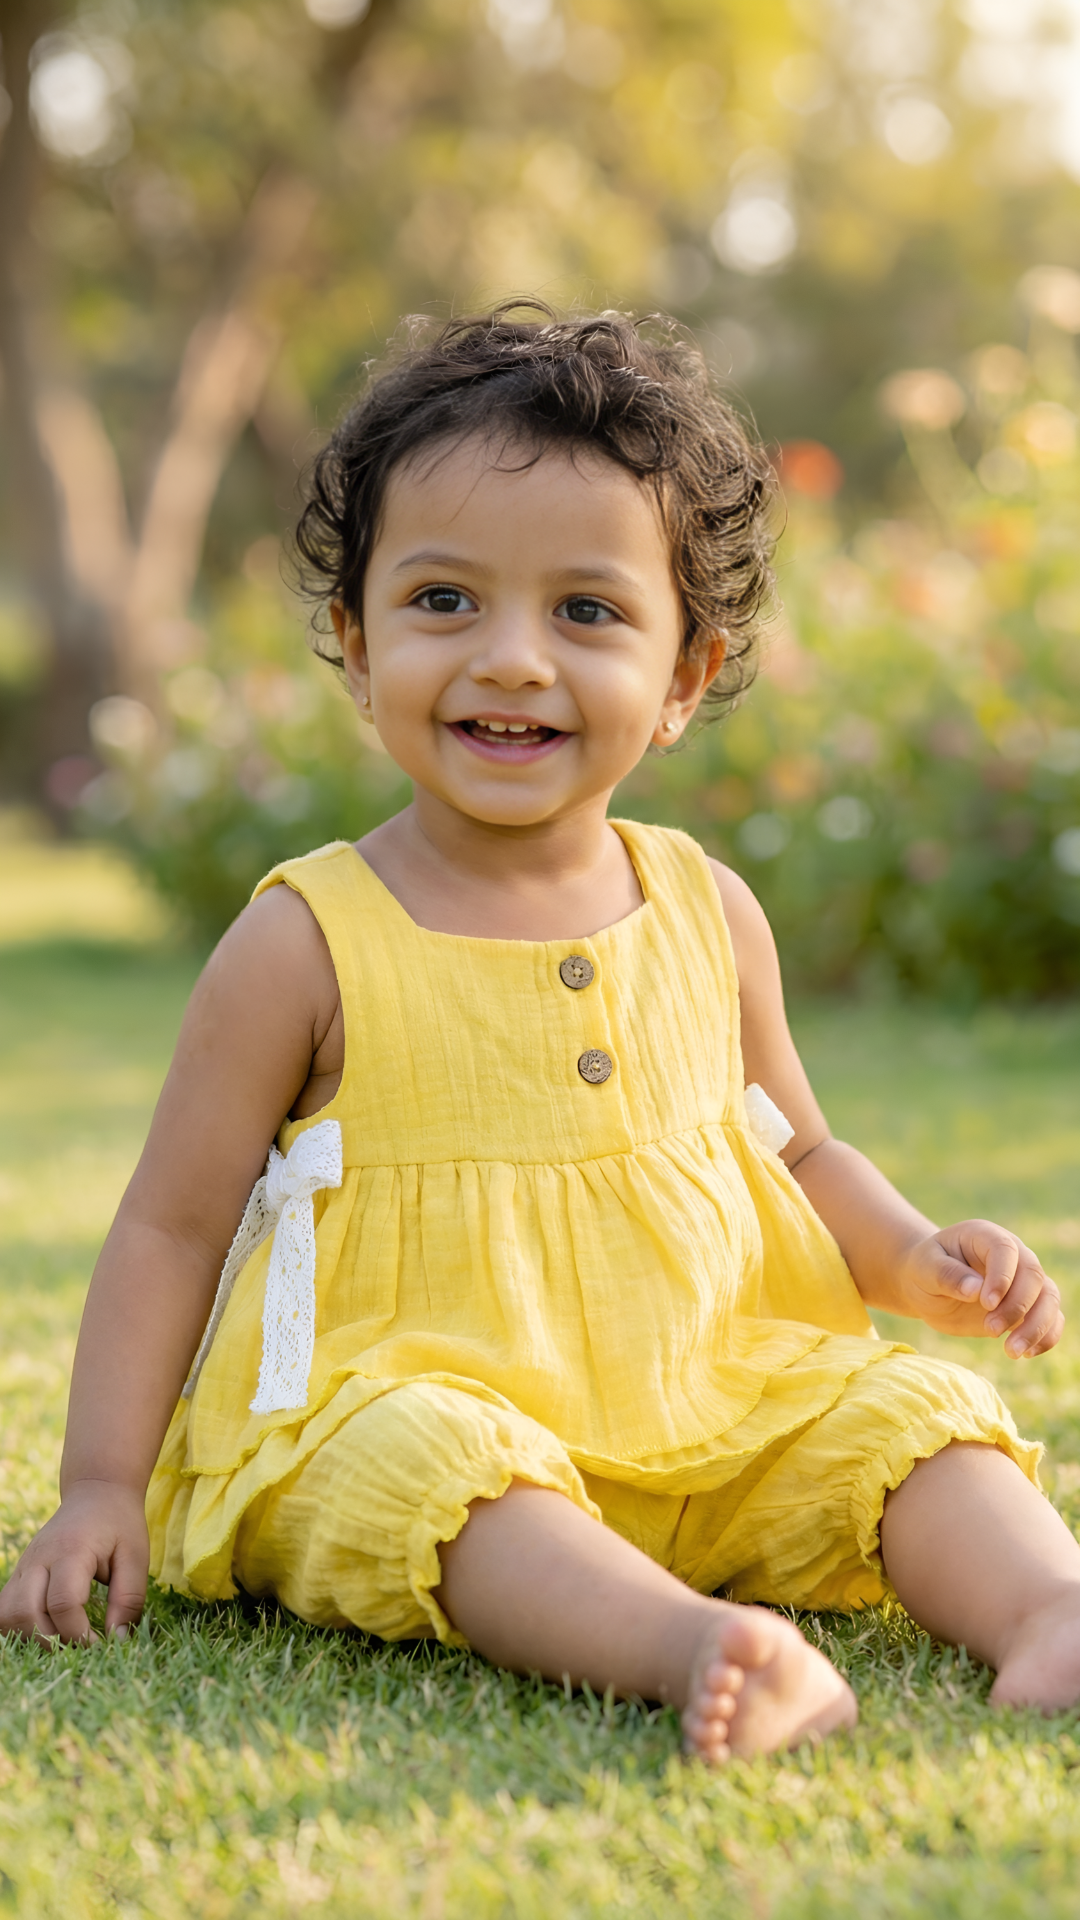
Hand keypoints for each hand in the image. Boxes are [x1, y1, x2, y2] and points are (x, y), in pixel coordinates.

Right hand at [0, 1479, 148, 1644]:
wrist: (96, 1491)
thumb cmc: (119, 1524)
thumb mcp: (136, 1556)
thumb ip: (128, 1599)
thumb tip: (116, 1640)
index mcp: (72, 1550)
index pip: (63, 1602)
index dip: (78, 1633)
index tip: (100, 1644)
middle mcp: (39, 1558)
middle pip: (26, 1613)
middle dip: (52, 1640)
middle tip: (79, 1645)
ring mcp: (24, 1566)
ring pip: (7, 1614)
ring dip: (32, 1637)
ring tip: (63, 1638)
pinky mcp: (18, 1574)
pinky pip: (4, 1609)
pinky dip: (20, 1627)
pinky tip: (47, 1629)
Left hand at [896, 1220, 1062, 1356]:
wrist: (928, 1286)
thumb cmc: (924, 1270)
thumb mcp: (924, 1268)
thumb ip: (947, 1275)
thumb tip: (975, 1289)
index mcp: (984, 1237)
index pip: (1005, 1249)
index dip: (1002, 1276)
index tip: (986, 1303)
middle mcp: (1011, 1255)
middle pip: (1033, 1274)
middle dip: (1017, 1306)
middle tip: (989, 1330)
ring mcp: (1022, 1280)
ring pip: (1048, 1297)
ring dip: (1036, 1326)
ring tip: (1012, 1352)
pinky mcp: (1027, 1306)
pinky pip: (1051, 1318)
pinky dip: (1046, 1336)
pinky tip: (1026, 1354)